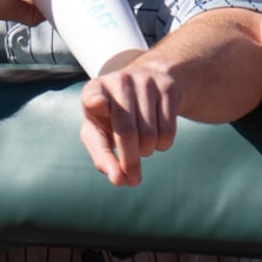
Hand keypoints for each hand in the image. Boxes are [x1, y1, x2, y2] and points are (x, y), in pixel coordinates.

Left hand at [78, 62, 179, 186]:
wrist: (144, 85)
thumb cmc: (113, 117)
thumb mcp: (100, 133)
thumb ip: (102, 157)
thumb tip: (119, 180)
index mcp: (94, 90)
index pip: (93, 96)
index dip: (95, 101)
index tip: (98, 104)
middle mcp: (119, 81)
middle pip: (126, 131)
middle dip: (130, 162)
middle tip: (132, 180)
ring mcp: (146, 81)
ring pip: (150, 135)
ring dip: (146, 151)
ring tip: (141, 146)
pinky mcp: (168, 88)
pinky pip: (169, 130)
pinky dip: (162, 145)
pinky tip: (156, 140)